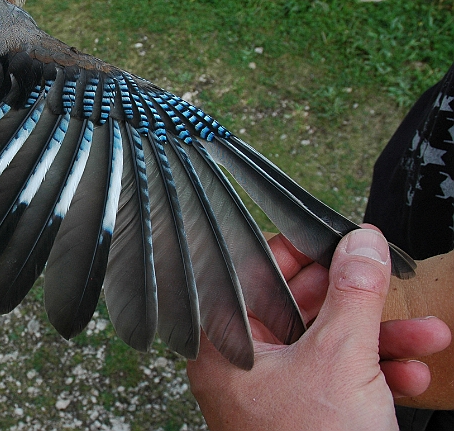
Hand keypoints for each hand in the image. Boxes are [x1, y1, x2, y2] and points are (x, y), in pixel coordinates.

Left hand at [187, 227, 450, 429]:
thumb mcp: (342, 359)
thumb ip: (353, 293)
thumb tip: (362, 243)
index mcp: (225, 344)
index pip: (251, 273)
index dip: (297, 250)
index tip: (337, 238)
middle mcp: (242, 365)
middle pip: (296, 306)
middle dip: (354, 297)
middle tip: (384, 279)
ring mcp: (273, 393)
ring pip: (326, 343)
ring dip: (379, 337)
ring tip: (424, 333)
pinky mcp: (304, 416)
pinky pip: (338, 378)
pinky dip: (376, 373)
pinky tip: (411, 374)